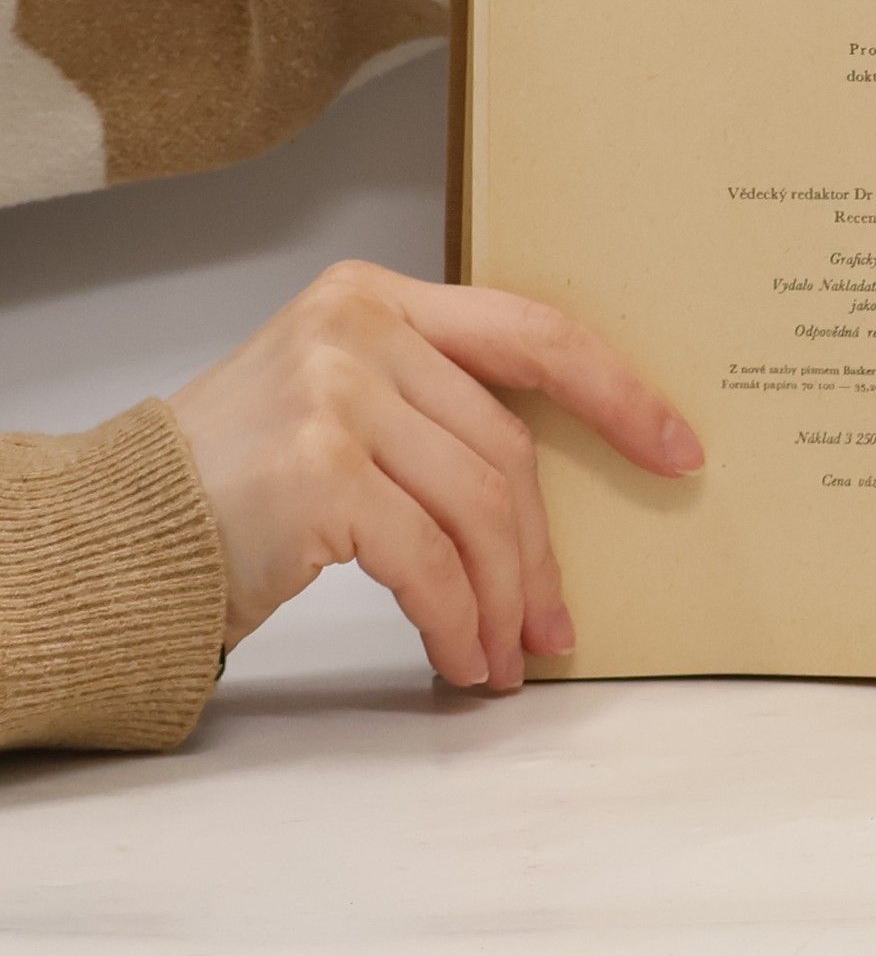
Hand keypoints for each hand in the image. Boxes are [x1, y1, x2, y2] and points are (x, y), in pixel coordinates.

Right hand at [168, 260, 702, 689]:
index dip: (618, 393)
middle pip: (507, 446)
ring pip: (480, 506)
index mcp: (380, 298)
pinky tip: (460, 657)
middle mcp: (362, 328)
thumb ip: (435, 407)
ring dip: (504, 597)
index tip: (678, 448)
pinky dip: (456, 620)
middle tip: (558, 623)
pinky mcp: (319, 472)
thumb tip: (549, 493)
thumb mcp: (342, 402)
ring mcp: (338, 394)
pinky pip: (429, 560)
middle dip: (541, 550)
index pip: (533, 333)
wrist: (117, 533)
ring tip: (506, 656)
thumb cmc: (239, 480)